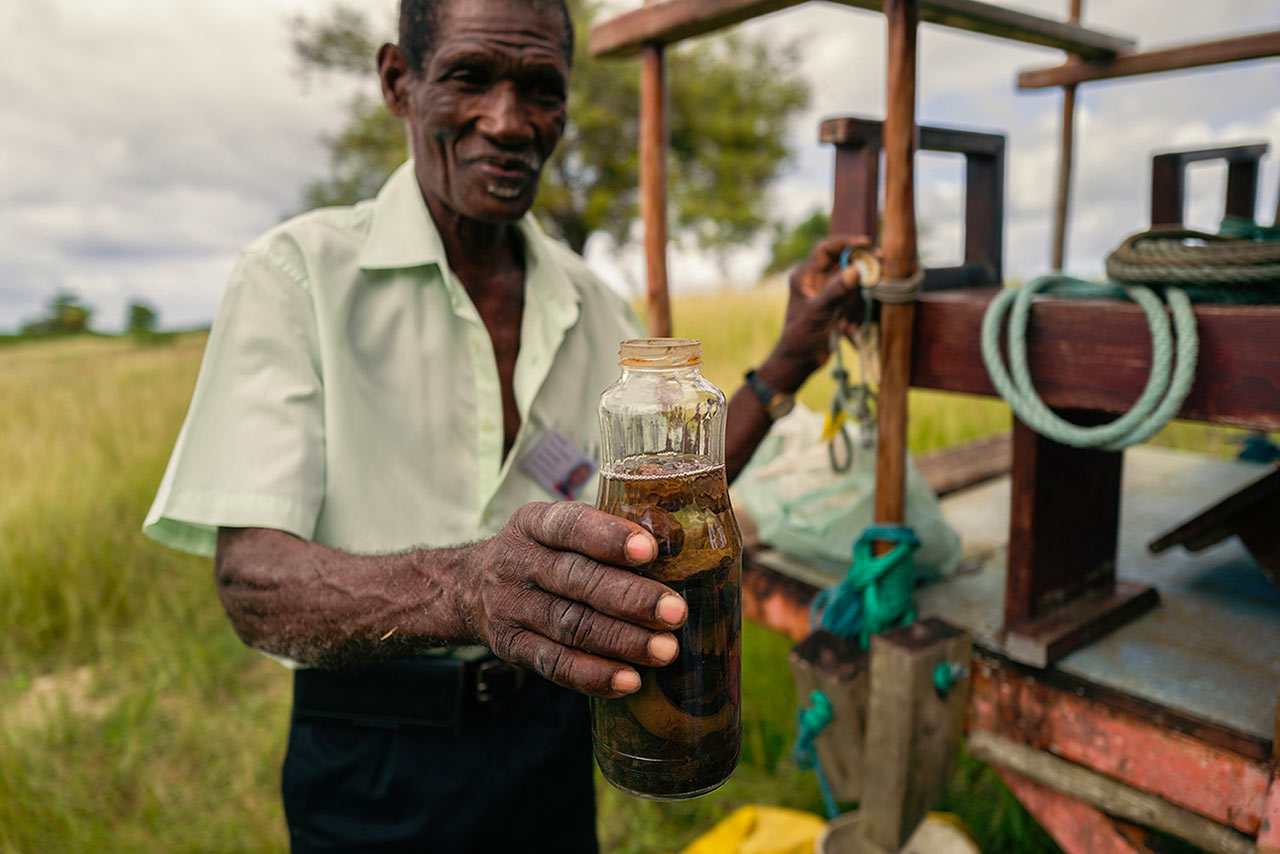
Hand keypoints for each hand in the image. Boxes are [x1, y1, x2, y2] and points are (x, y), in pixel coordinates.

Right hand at [462, 502, 688, 697]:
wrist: (468, 587)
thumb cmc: (542, 554)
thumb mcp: (556, 528)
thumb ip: (605, 532)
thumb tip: (682, 535)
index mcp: (534, 523)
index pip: (569, 525)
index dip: (608, 537)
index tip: (649, 550)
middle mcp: (517, 562)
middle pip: (575, 580)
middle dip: (629, 598)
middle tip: (675, 612)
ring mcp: (510, 607)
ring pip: (569, 626)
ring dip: (621, 641)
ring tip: (666, 650)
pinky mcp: (510, 646)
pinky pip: (553, 664)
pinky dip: (593, 675)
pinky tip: (629, 681)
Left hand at [758, 235, 873, 392]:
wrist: (798, 362)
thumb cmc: (800, 337)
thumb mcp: (818, 313)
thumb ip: (836, 291)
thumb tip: (855, 270)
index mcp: (805, 276)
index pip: (826, 249)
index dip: (845, 242)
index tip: (866, 243)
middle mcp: (815, 280)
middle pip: (842, 261)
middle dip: (860, 266)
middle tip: (880, 262)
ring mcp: (826, 292)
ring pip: (851, 281)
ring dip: (856, 298)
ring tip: (848, 320)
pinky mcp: (835, 304)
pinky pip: (853, 298)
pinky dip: (856, 311)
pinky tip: (847, 330)